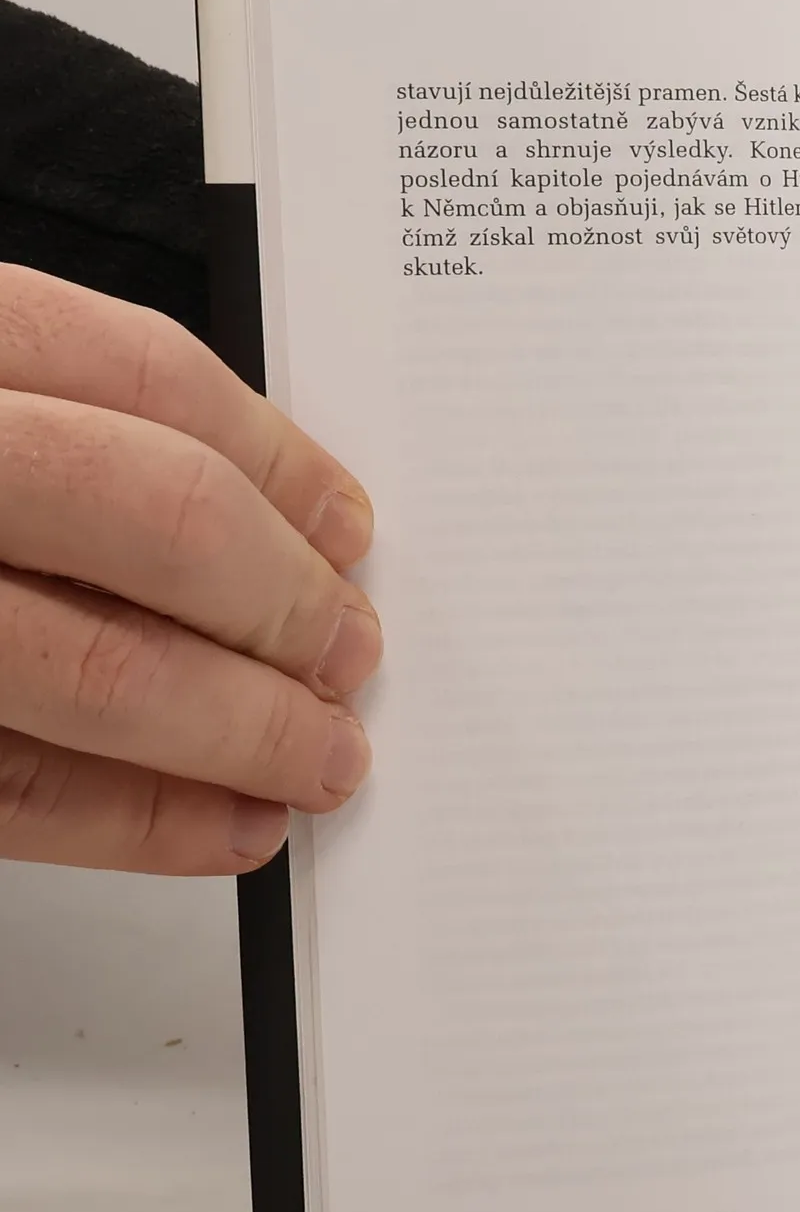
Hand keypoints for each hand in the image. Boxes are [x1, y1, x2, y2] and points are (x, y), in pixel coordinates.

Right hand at [0, 265, 378, 874]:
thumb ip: (51, 425)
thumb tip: (270, 521)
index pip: (143, 379)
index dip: (280, 463)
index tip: (350, 530)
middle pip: (148, 515)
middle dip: (282, 602)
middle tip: (353, 656)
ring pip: (91, 670)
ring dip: (241, 730)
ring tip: (322, 764)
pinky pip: (11, 790)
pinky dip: (137, 822)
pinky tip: (224, 831)